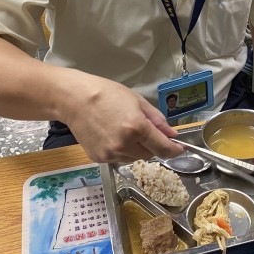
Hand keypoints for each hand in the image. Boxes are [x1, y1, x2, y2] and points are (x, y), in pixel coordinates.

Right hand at [63, 73, 182, 162]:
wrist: (75, 100)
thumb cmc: (106, 94)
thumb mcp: (137, 101)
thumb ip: (157, 120)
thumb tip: (172, 135)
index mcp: (136, 128)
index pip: (163, 148)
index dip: (174, 150)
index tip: (179, 148)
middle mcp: (124, 144)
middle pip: (150, 154)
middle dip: (152, 145)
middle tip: (144, 130)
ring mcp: (110, 154)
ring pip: (134, 158)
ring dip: (137, 149)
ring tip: (124, 130)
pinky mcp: (99, 159)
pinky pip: (119, 159)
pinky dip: (121, 151)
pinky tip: (112, 135)